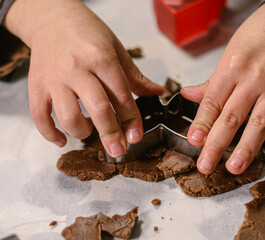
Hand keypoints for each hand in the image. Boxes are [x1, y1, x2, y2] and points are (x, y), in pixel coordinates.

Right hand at [4, 0, 163, 156]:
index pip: (121, 95)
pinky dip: (50, 133)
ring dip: (82, 132)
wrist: (51, 17)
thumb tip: (157, 92)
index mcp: (100, 58)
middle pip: (97, 109)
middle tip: (119, 150)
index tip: (136, 136)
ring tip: (90, 132)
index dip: (131, 119)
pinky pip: (40, 116)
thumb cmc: (87, 32)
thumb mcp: (116, 48)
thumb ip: (135, 76)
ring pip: (68, 117)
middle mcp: (76, 69)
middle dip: (111, 134)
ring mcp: (53, 78)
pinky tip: (62, 140)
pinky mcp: (36, 85)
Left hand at [181, 1, 264, 174]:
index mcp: (230, 71)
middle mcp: (252, 79)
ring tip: (236, 166)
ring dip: (249, 145)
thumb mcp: (225, 58)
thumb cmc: (252, 40)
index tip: (194, 142)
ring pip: (261, 119)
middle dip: (217, 143)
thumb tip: (188, 95)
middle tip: (206, 165)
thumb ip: (210, 84)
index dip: (202, 123)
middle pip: (232, 116)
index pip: (213, 102)